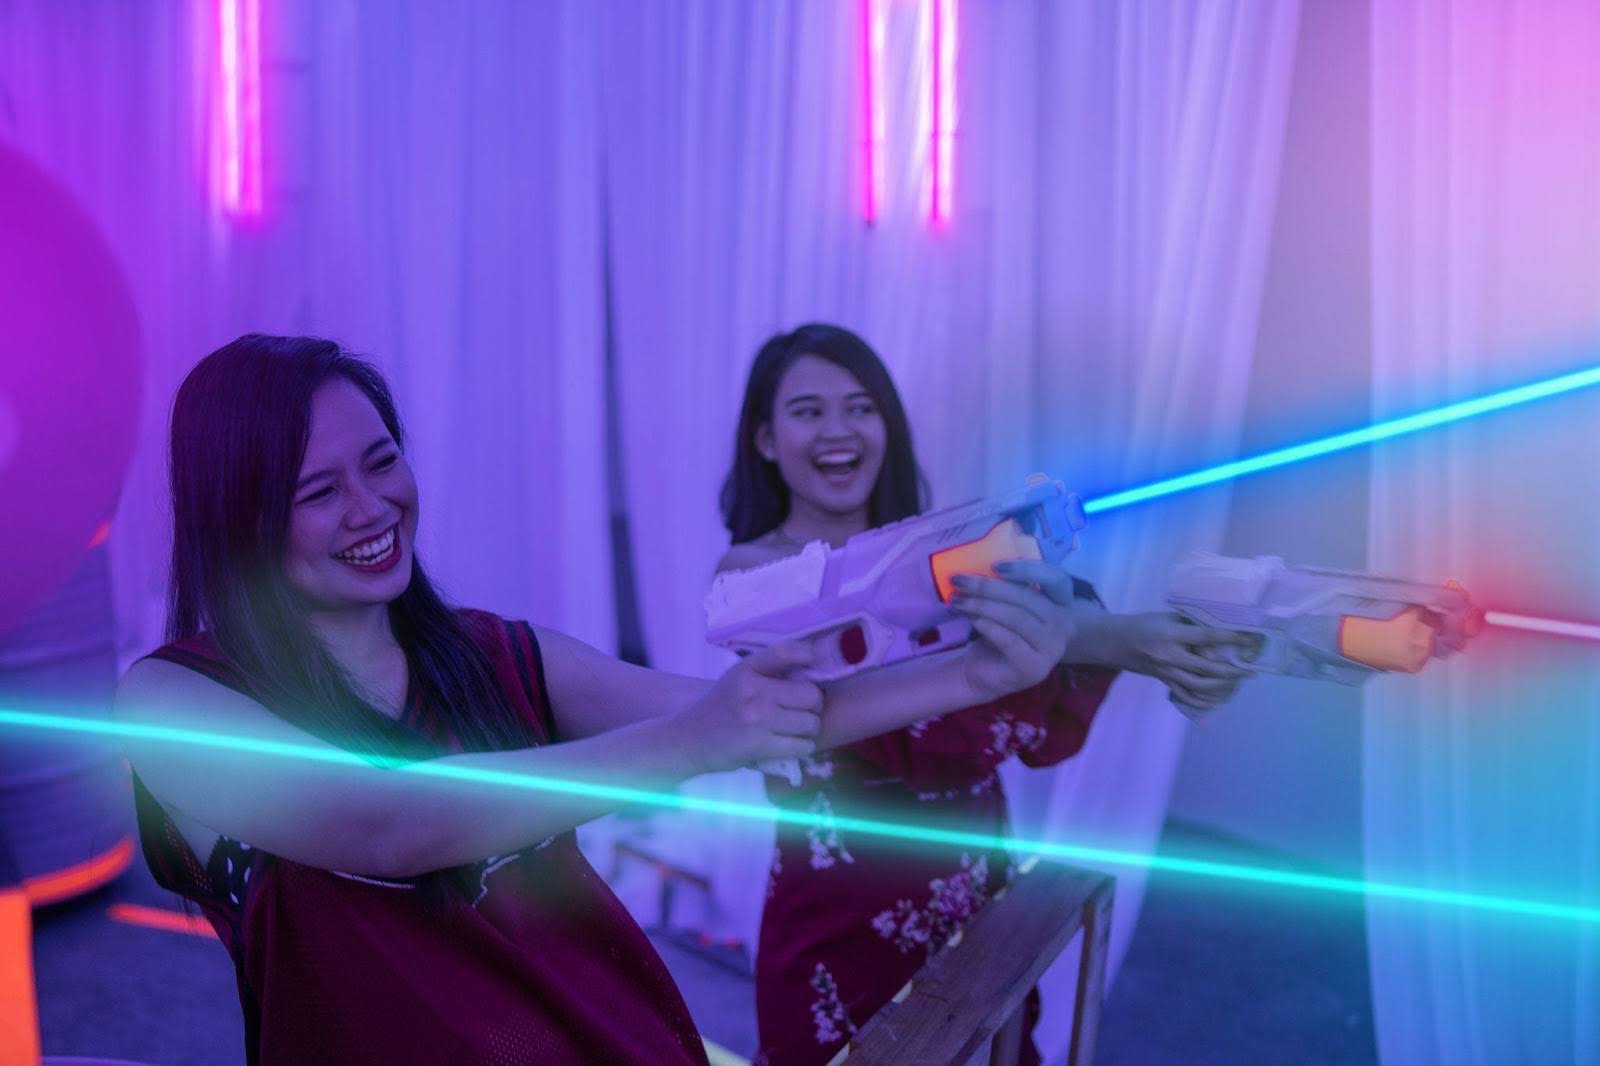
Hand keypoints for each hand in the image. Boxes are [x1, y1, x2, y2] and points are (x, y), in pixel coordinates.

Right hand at [677, 642, 822, 772]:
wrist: (690, 739)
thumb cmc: (720, 707)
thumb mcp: (738, 677)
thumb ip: (770, 670)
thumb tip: (814, 664)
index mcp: (747, 670)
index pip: (785, 652)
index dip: (806, 655)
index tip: (811, 662)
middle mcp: (754, 691)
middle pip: (811, 695)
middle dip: (813, 706)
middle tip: (802, 711)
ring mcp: (758, 719)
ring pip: (810, 723)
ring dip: (809, 730)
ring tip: (795, 730)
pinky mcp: (759, 745)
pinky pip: (801, 746)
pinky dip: (801, 747)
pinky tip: (789, 745)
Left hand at [948, 560, 1077, 702]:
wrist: (983, 671)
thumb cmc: (996, 632)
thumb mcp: (1004, 603)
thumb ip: (1007, 586)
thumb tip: (987, 566)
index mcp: (1062, 604)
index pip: (1055, 579)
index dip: (1028, 570)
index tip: (995, 566)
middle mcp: (1065, 626)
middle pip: (1028, 598)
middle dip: (990, 587)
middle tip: (960, 581)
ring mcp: (1053, 649)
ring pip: (1017, 618)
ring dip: (983, 606)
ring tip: (958, 601)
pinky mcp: (1035, 667)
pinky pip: (1010, 641)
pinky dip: (989, 627)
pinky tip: (972, 620)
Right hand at [1108, 612, 1257, 717]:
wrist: (1116, 642)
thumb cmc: (1144, 624)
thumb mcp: (1168, 616)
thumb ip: (1192, 625)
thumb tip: (1220, 633)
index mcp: (1171, 634)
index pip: (1205, 637)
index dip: (1230, 639)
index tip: (1250, 640)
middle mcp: (1169, 656)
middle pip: (1206, 669)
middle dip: (1231, 671)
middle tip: (1249, 670)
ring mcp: (1166, 673)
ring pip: (1198, 686)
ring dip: (1222, 686)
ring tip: (1237, 681)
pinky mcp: (1164, 682)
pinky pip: (1186, 696)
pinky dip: (1203, 700)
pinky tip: (1217, 698)